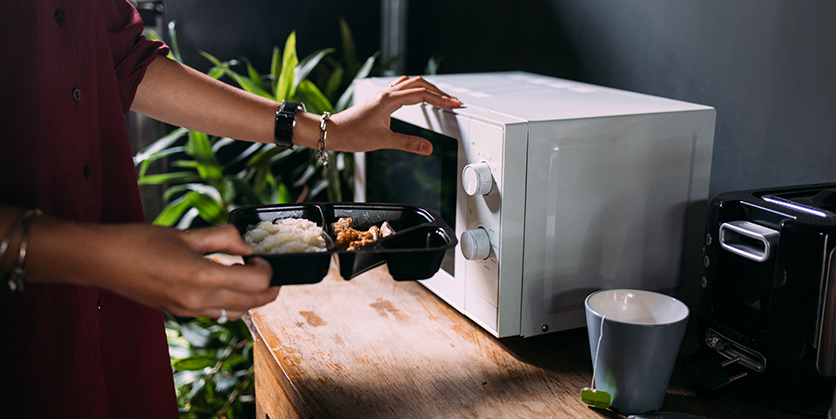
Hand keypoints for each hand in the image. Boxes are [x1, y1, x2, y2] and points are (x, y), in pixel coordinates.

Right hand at [102, 223, 278, 320]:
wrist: (103, 260)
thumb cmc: (139, 242)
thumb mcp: (187, 234)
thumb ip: (223, 238)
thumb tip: (246, 245)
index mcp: (202, 277)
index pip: (257, 283)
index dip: (267, 269)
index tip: (260, 256)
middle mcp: (198, 301)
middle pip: (254, 303)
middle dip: (267, 287)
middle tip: (263, 267)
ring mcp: (189, 310)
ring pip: (238, 313)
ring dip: (250, 297)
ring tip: (244, 274)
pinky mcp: (180, 313)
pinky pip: (217, 314)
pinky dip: (230, 302)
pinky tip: (223, 283)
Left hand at [328, 76, 461, 154]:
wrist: (333, 131)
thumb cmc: (352, 134)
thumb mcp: (382, 141)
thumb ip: (407, 143)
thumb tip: (427, 147)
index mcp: (388, 100)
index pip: (421, 94)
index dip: (440, 99)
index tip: (454, 104)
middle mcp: (386, 94)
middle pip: (419, 84)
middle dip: (438, 92)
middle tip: (452, 102)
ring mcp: (383, 95)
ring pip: (411, 83)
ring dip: (428, 88)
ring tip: (440, 98)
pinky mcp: (380, 100)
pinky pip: (402, 87)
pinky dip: (415, 90)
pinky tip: (418, 97)